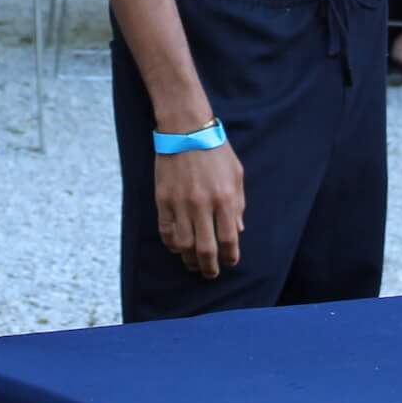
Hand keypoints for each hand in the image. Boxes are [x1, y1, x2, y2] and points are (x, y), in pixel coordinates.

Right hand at [155, 139, 244, 277]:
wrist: (185, 129)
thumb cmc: (215, 150)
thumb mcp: (236, 174)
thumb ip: (238, 204)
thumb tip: (238, 230)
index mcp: (225, 199)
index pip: (229, 240)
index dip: (230, 257)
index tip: (230, 262)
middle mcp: (202, 205)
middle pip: (206, 249)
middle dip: (210, 267)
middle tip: (211, 273)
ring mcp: (180, 204)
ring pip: (184, 245)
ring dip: (190, 260)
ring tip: (194, 264)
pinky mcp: (163, 200)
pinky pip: (166, 231)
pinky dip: (171, 244)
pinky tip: (177, 247)